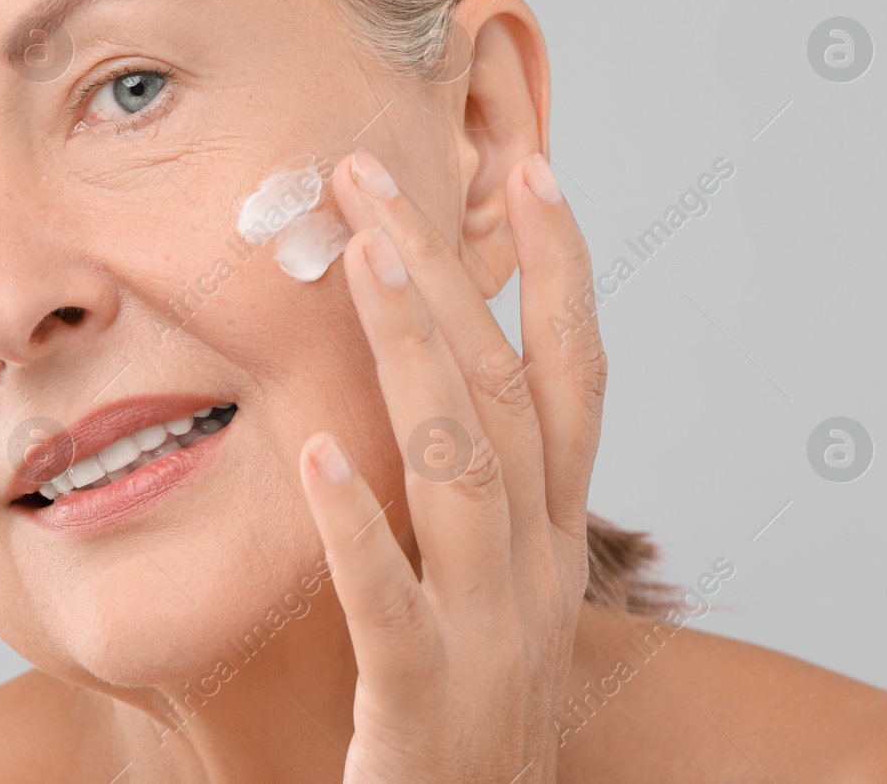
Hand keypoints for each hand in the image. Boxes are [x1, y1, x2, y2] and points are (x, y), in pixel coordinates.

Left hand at [297, 147, 605, 782]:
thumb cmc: (459, 720)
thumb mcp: (485, 598)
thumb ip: (464, 505)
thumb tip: (420, 397)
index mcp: (549, 543)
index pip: (573, 383)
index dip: (564, 272)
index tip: (535, 165)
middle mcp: (537, 577)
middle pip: (506, 396)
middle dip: (447, 275)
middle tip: (372, 176)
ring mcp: (490, 643)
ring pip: (464, 471)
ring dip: (414, 354)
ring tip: (360, 257)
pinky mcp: (422, 708)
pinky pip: (391, 606)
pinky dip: (358, 526)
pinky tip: (313, 452)